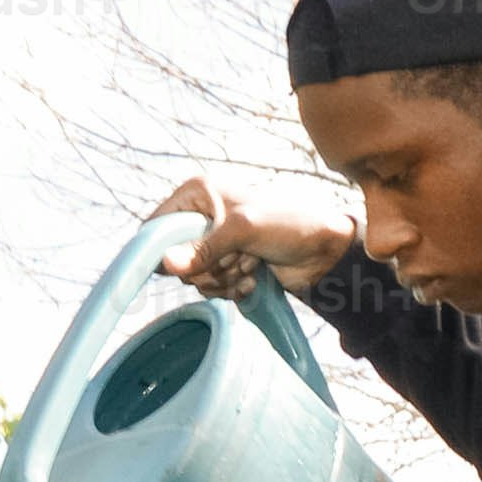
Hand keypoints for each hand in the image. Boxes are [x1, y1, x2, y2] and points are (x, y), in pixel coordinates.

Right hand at [155, 170, 351, 297]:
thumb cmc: (289, 224)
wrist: (324, 251)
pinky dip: (232, 288)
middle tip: (238, 258)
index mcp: (199, 193)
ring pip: (194, 278)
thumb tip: (165, 265)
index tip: (177, 266)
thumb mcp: (243, 231)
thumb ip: (203, 249)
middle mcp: (202, 216)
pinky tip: (254, 278)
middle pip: (176, 259)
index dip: (162, 248)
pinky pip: (211, 288)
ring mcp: (214, 243)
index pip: (158, 224)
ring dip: (224, 278)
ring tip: (252, 264)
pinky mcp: (226, 265)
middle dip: (209, 267)